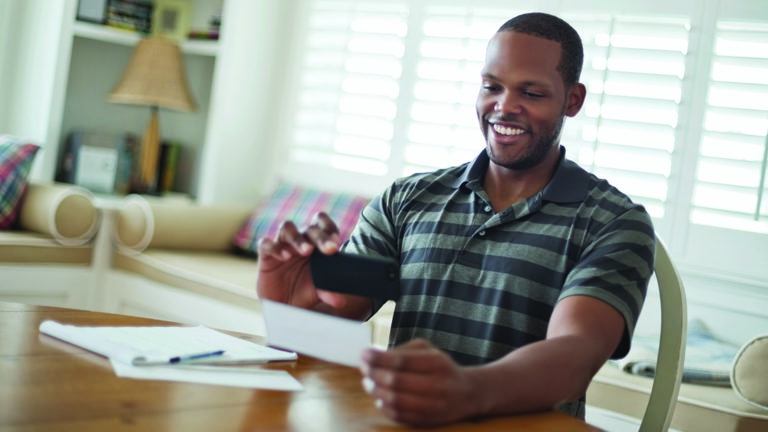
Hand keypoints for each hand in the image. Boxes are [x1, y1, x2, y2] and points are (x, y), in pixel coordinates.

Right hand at [256, 212, 347, 309]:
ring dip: (298, 238)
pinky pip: (266, 244)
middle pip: (309, 228)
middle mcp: (300, 240)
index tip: (337, 241)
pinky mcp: (266, 255)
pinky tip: (285, 257)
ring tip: (307, 251)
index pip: (323, 225)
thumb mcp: (318, 293)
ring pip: (287, 228)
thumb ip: (329, 292)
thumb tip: (340, 300)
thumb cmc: (303, 292)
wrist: (282, 305)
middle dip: (320, 237)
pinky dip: (275, 248)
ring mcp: (282, 245)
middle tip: (330, 249)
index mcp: (316, 244)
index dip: (329, 229)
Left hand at [360, 339, 480, 425]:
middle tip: (363, 369)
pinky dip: (384, 407)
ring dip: (376, 391)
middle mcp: (438, 385)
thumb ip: (403, 351)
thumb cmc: (441, 367)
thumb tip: (373, 357)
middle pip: (397, 381)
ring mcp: (433, 405)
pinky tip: (379, 397)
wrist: (468, 393)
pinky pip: (400, 416)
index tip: (364, 353)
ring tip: (367, 383)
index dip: (378, 358)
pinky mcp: (428, 421)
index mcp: (437, 363)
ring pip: (396, 400)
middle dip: (374, 374)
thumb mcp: (428, 350)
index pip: (402, 361)